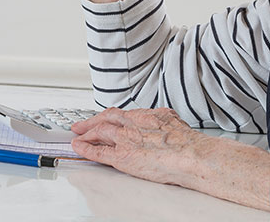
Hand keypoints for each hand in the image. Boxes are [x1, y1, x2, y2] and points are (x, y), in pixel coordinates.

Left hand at [70, 107, 203, 187]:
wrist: (191, 155)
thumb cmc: (188, 144)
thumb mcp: (174, 123)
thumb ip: (163, 121)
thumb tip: (166, 121)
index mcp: (146, 116)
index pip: (121, 114)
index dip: (109, 117)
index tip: (103, 119)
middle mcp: (133, 123)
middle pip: (106, 118)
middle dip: (91, 121)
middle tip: (80, 125)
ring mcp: (126, 139)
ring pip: (99, 132)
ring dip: (86, 134)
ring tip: (77, 136)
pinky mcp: (122, 156)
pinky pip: (99, 152)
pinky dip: (86, 149)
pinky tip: (78, 148)